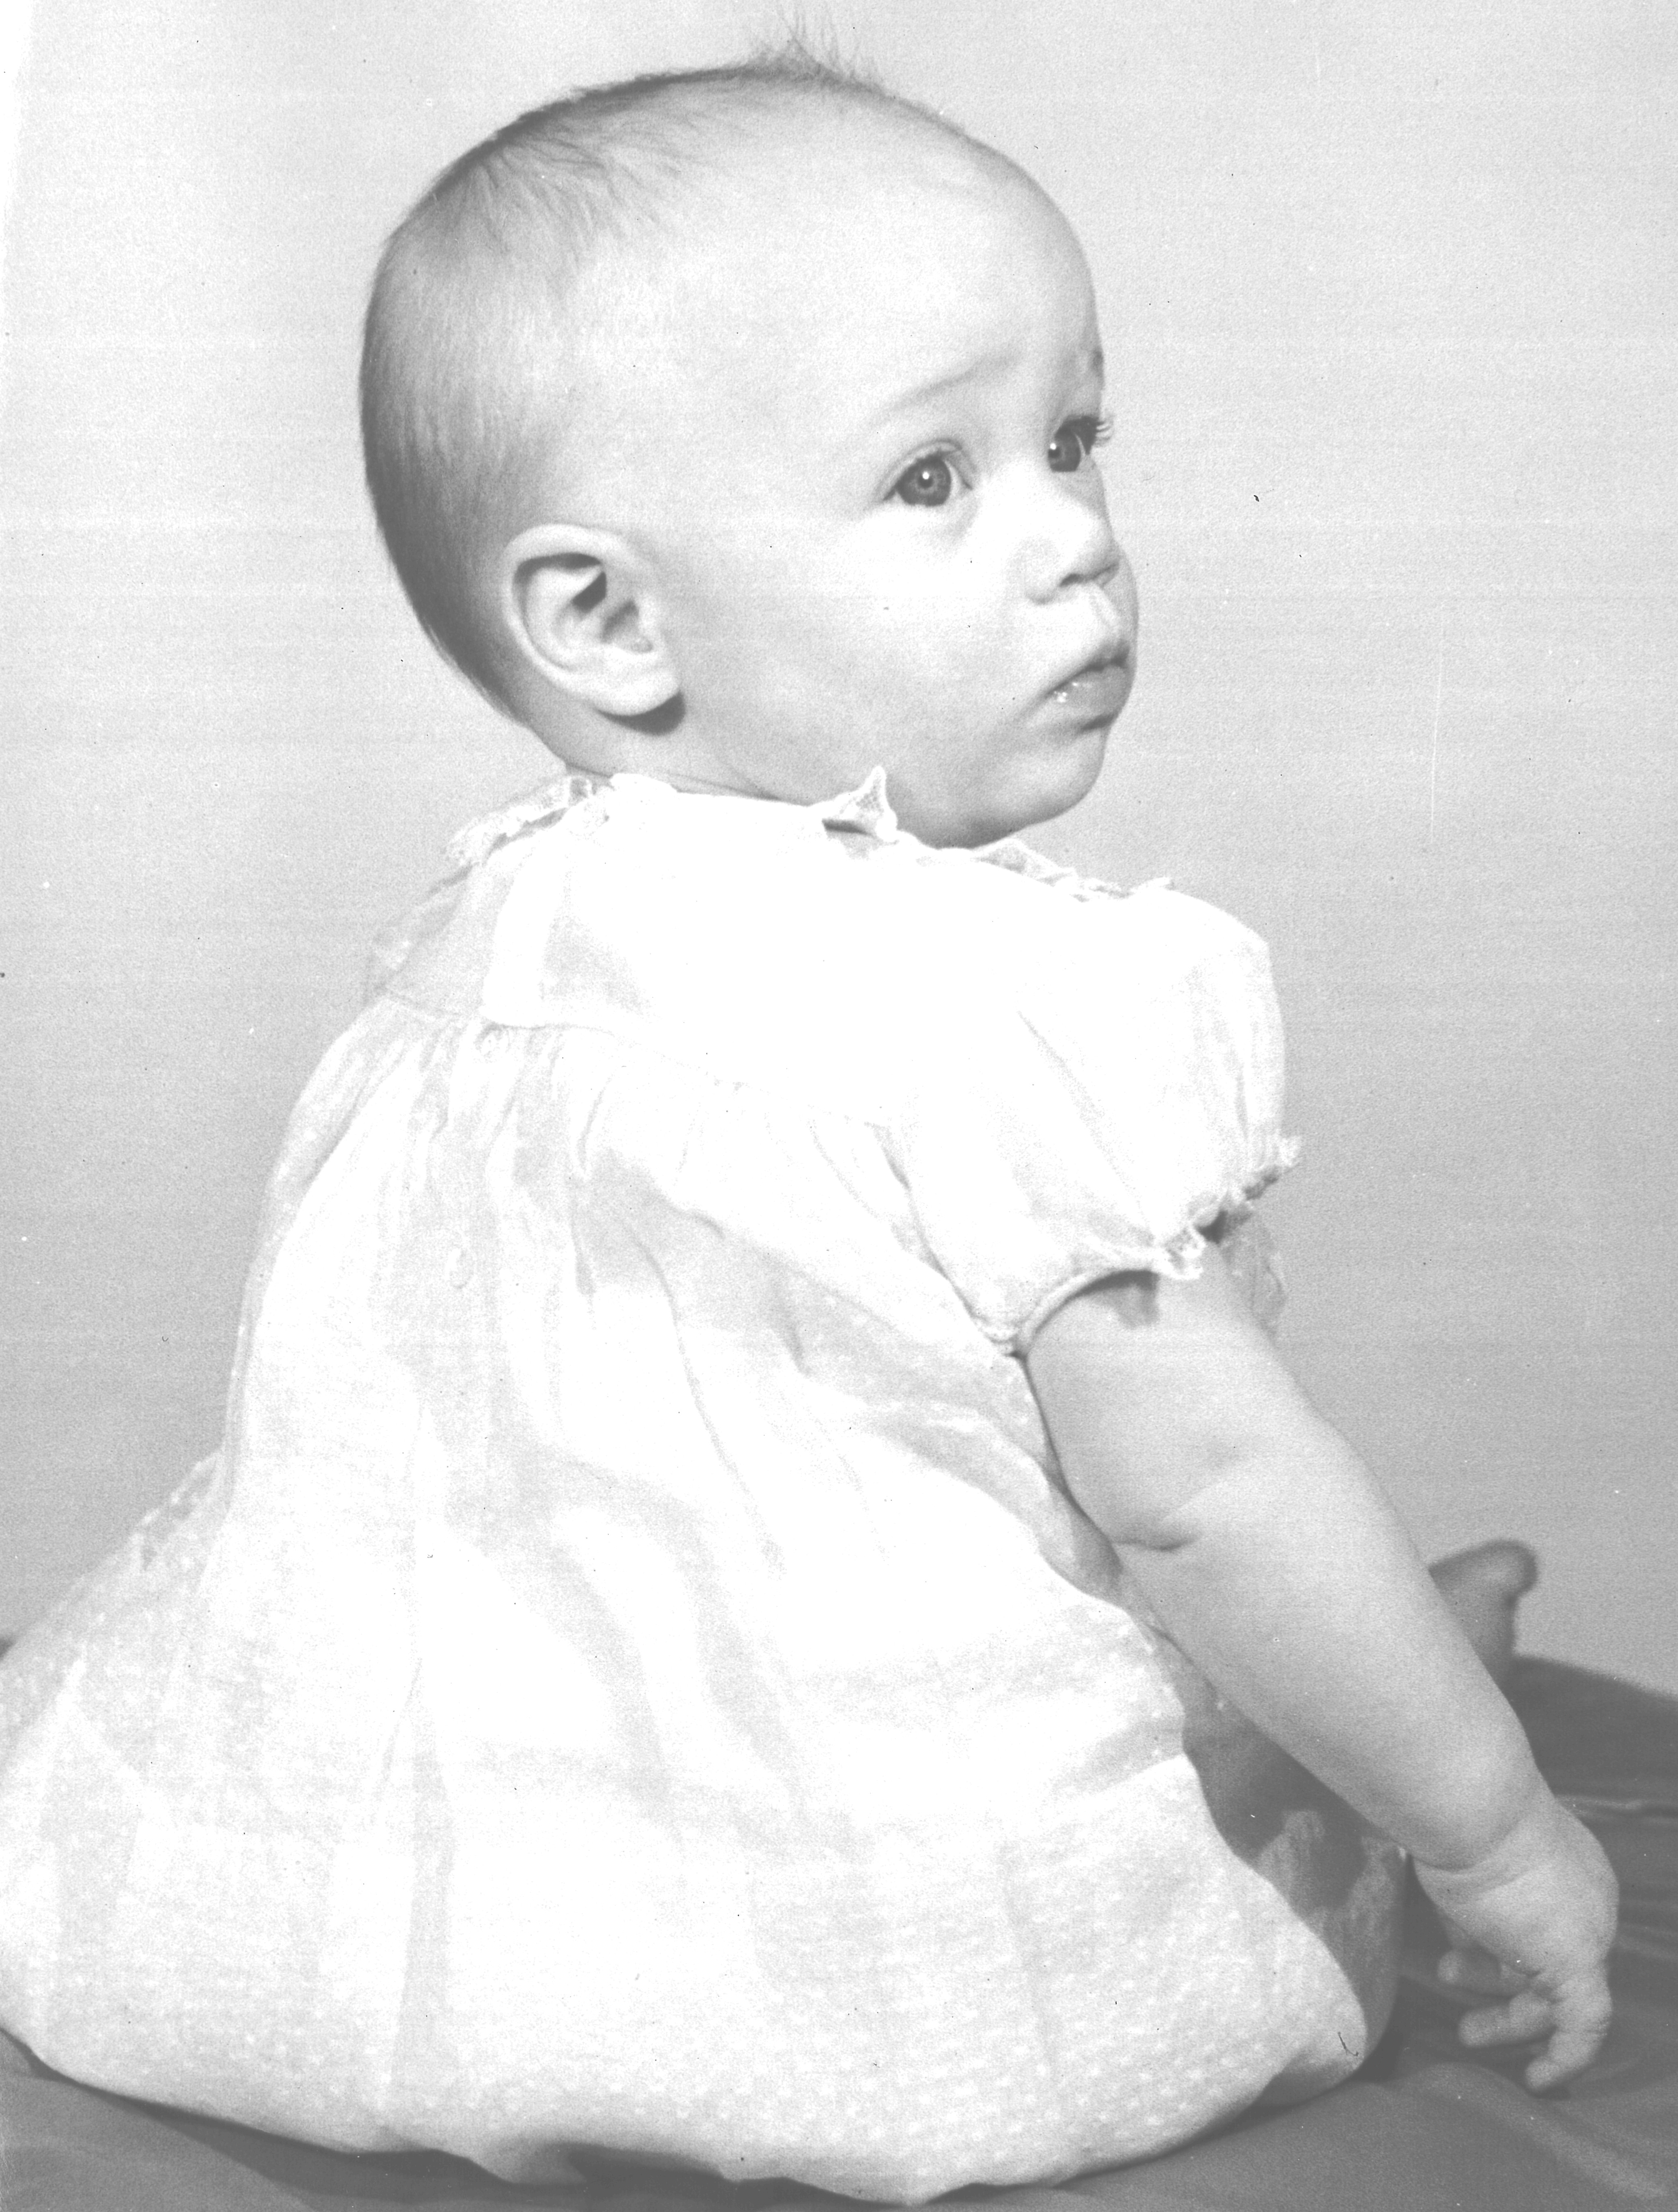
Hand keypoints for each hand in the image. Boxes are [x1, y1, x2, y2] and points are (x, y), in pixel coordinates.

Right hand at [1415, 1786, 1617, 2090]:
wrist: (1473, 1803)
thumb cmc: (1458, 1817)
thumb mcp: (1464, 1867)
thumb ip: (1470, 1902)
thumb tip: (1459, 1934)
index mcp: (1565, 1866)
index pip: (1540, 1923)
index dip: (1498, 1946)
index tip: (1457, 1959)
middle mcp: (1588, 1899)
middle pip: (1547, 1957)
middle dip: (1498, 1981)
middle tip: (1453, 1986)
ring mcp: (1589, 1931)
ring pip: (1558, 1993)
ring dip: (1511, 2017)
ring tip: (1467, 2032)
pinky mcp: (1580, 1962)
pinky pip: (1582, 2026)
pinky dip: (1564, 2055)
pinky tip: (1538, 2079)